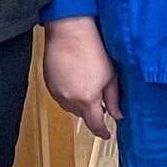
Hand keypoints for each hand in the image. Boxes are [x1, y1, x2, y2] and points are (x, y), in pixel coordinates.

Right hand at [44, 16, 121, 138]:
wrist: (69, 32)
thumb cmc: (92, 48)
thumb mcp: (110, 75)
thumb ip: (113, 99)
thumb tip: (117, 114)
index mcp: (87, 99)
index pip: (95, 124)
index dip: (102, 131)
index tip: (107, 133)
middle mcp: (69, 99)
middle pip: (83, 115)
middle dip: (93, 111)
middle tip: (101, 98)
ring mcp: (57, 93)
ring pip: (71, 107)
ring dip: (80, 102)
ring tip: (88, 84)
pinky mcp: (49, 85)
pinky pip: (61, 97)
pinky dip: (70, 93)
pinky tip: (76, 79)